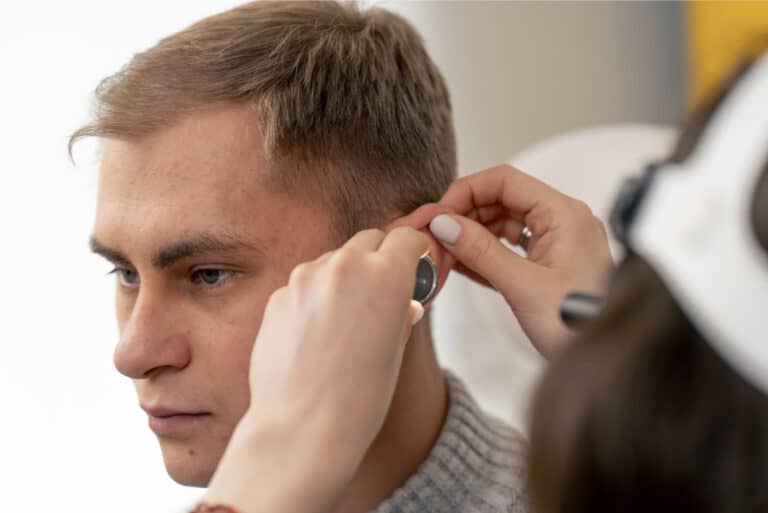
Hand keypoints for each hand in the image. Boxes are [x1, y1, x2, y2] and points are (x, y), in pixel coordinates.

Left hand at [204, 227, 428, 512]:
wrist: (301, 429)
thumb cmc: (358, 399)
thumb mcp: (397, 348)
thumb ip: (401, 308)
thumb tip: (403, 297)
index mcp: (385, 275)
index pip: (407, 238)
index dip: (416, 252)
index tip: (415, 265)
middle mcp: (344, 265)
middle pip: (370, 240)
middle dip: (381, 259)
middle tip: (383, 293)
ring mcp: (305, 277)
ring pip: (335, 260)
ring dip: (346, 277)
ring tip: (346, 322)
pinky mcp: (279, 294)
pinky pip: (306, 284)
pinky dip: (317, 297)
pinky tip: (317, 334)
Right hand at [429, 164, 612, 356]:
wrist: (607, 362)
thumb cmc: (581, 328)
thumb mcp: (523, 288)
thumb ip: (481, 252)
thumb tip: (445, 224)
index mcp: (565, 215)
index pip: (505, 181)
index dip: (466, 191)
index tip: (440, 214)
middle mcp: (563, 222)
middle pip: (502, 199)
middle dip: (466, 214)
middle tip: (435, 235)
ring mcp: (557, 243)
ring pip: (504, 223)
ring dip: (472, 235)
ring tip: (444, 252)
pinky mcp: (549, 266)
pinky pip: (510, 248)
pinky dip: (485, 254)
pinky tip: (461, 264)